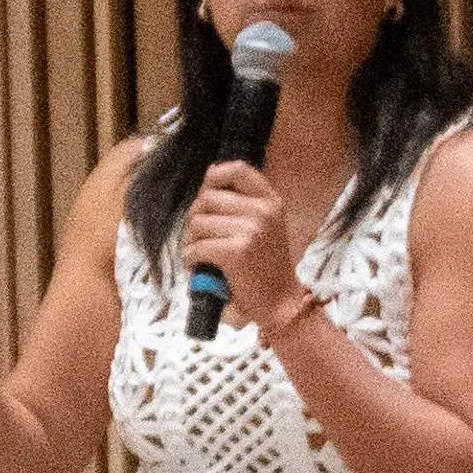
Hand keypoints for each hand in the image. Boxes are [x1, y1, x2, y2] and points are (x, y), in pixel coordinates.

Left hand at [174, 165, 308, 333]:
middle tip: (198, 237)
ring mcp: (250, 230)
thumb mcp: (267, 226)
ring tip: (199, 254)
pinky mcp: (235, 252)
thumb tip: (209, 176)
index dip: (215, 176)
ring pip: (198, 223)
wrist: (281, 302)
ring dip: (191, 240)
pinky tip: (198, 267)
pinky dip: (190, 259)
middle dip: (195, 218)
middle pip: (207, 198)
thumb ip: (244, 202)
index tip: (207, 191)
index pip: (238, 170)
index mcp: (271, 202)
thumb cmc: (268, 267)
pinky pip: (197, 247)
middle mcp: (262, 212)